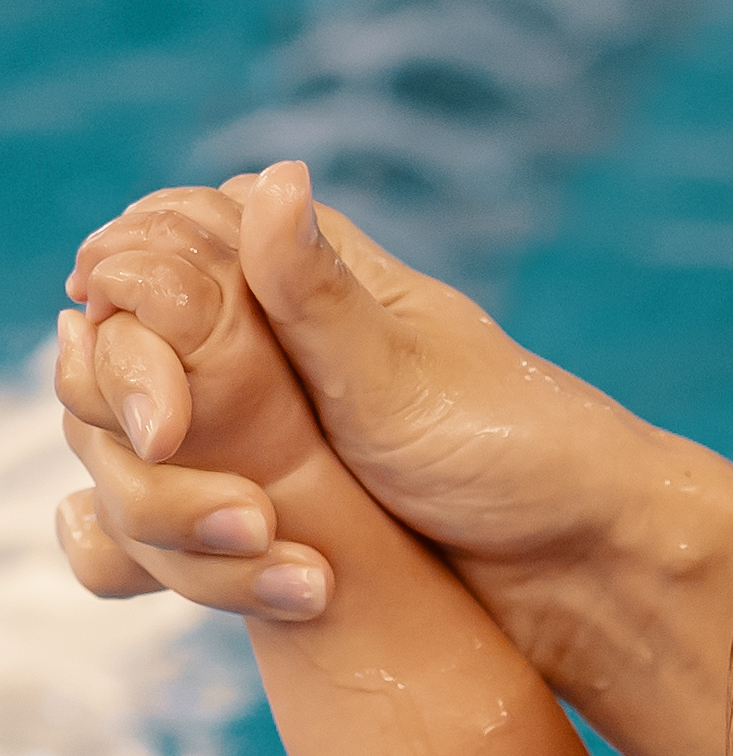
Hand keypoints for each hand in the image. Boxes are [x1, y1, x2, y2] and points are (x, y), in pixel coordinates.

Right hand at [58, 165, 651, 622]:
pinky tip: (162, 578)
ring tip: (252, 536)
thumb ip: (316, 292)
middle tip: (171, 450)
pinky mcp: (267, 517)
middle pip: (123, 355)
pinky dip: (163, 554)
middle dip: (128, 409)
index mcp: (301, 279)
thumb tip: (273, 178)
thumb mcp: (405, 379)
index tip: (145, 378)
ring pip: (132, 450)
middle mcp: (264, 349)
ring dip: (159, 505)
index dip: (127, 306)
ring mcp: (256, 439)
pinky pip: (171, 532)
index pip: (152, 251)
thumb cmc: (518, 460)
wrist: (586, 575)